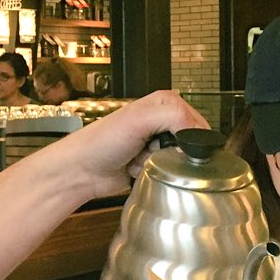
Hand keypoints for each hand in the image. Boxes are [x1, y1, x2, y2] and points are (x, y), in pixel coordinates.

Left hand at [53, 91, 208, 199]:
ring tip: (139, 159)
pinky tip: (135, 169)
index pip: (197, 122)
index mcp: (164, 103)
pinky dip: (154, 175)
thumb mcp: (139, 119)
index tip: (170, 144)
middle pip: (191, 145)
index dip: (188, 139)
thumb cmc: (101, 141)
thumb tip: (198, 132)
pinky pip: (169, 175)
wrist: (81, 169)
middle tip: (151, 151)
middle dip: (173, 154)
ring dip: (161, 166)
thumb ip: (174, 117)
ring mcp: (157, 143)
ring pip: (180, 162)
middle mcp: (163, 121)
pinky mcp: (152, 163)